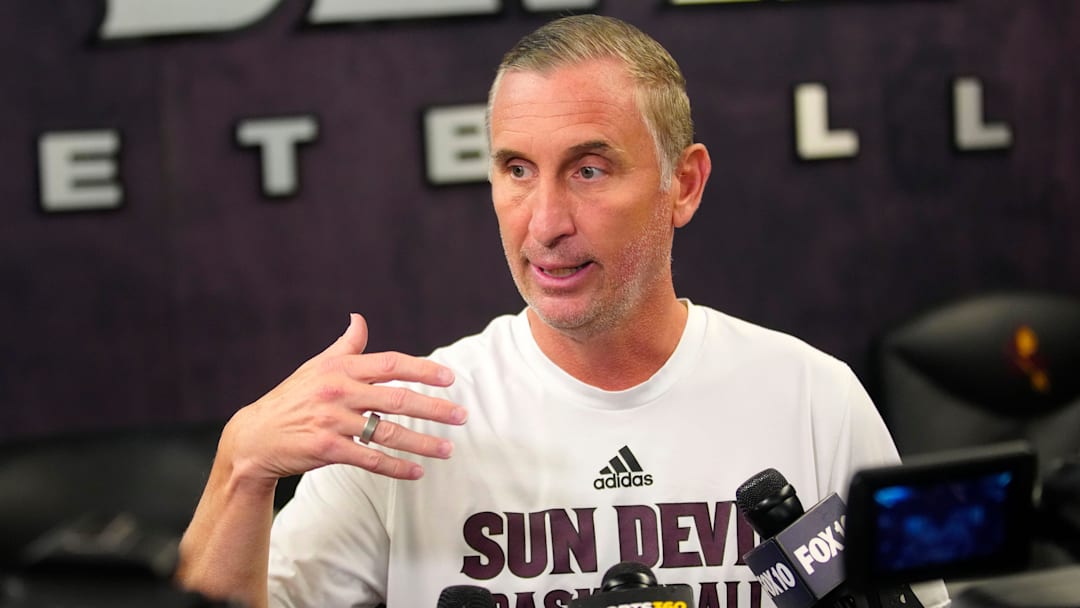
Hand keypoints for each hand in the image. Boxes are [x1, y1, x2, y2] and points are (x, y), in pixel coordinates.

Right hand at [222, 313, 465, 482]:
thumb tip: (359, 318)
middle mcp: (339, 391)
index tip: (449, 378)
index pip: (391, 364)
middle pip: (398, 399)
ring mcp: (333, 421)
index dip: (423, 369)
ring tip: (448, 449)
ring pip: (388, 432)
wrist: (255, 437)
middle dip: (434, 408)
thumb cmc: (291, 399)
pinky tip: (416, 473)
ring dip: (422, 443)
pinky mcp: (327, 448)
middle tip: (461, 416)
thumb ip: (345, 347)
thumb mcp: (316, 367)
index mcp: (340, 368)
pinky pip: (370, 459)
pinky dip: (395, 467)